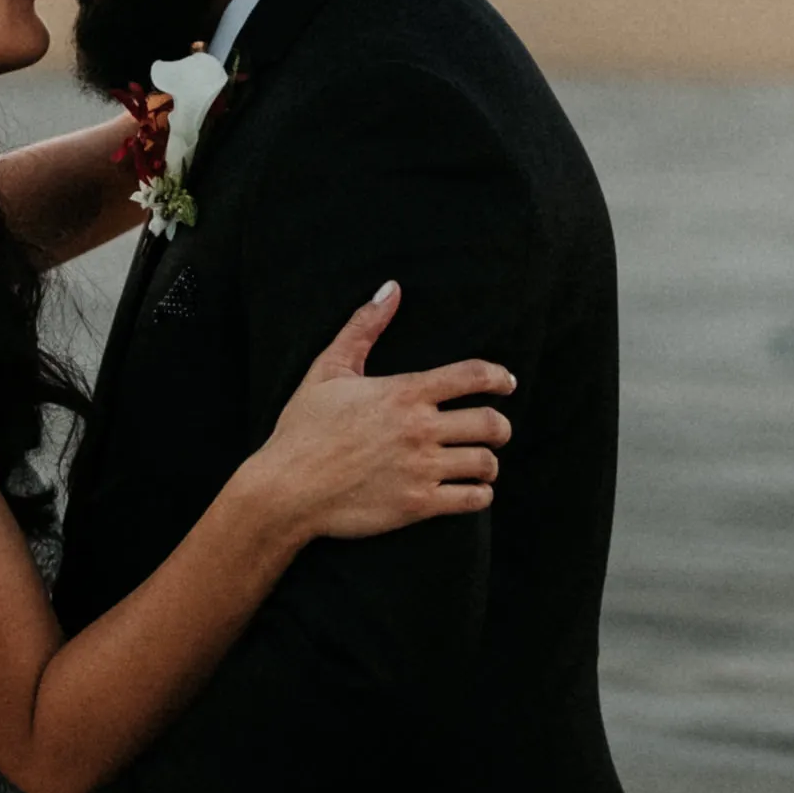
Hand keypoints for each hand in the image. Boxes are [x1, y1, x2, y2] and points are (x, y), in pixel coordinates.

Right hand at [250, 285, 511, 544]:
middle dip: (501, 427)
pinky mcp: (417, 505)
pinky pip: (473, 500)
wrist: (286, 489)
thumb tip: (391, 288)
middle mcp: (419, 429)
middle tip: (496, 431)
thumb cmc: (304, 427)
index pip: (473, 376)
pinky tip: (470, 490)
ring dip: (489, 463)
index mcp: (404, 392)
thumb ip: (363, 327)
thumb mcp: (327, 369)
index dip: (499, 377)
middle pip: (492, 424)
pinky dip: (480, 494)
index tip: (507, 383)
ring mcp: (421, 469)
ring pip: (486, 463)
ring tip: (480, 463)